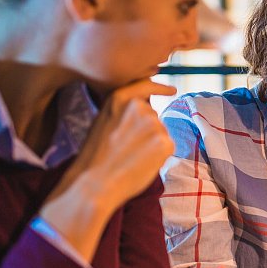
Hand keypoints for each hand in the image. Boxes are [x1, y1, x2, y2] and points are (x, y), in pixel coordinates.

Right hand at [55, 79, 176, 211]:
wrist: (94, 182)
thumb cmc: (95, 156)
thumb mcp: (103, 120)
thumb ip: (124, 110)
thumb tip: (147, 108)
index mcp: (120, 97)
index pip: (146, 85)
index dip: (160, 88)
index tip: (172, 90)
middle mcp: (139, 106)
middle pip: (153, 116)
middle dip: (146, 130)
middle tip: (127, 149)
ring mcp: (154, 124)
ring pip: (160, 132)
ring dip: (152, 143)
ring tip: (130, 157)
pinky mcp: (165, 142)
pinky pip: (167, 147)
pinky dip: (158, 156)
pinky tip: (141, 164)